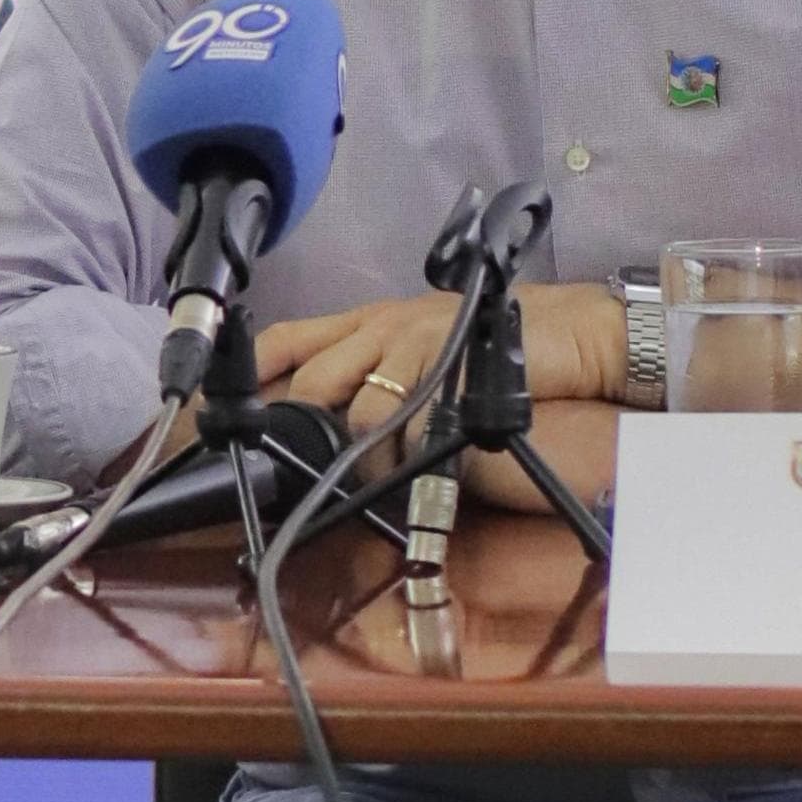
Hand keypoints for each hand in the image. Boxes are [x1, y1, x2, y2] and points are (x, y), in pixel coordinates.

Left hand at [254, 280, 629, 438]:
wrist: (579, 332)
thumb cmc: (508, 344)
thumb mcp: (434, 354)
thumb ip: (390, 380)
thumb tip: (349, 427)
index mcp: (373, 319)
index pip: (291, 338)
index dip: (253, 372)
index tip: (222, 410)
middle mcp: (383, 322)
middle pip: (312, 379)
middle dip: (302, 430)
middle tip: (306, 473)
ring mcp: (412, 338)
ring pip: (352, 405)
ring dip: (357, 453)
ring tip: (373, 482)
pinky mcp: (443, 361)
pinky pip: (400, 416)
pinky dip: (398, 451)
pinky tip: (409, 468)